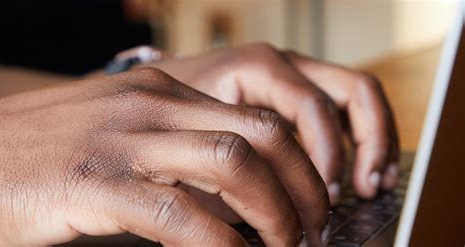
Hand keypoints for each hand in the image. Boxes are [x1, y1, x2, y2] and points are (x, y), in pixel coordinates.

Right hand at [0, 69, 327, 245]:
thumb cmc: (50, 151)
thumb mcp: (122, 132)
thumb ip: (174, 149)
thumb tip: (230, 191)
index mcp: (161, 91)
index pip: (255, 118)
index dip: (297, 163)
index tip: (308, 200)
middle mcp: (151, 105)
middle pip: (259, 137)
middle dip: (301, 187)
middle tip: (313, 227)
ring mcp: (124, 139)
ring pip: (232, 165)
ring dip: (273, 214)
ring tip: (287, 246)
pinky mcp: (95, 182)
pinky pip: (179, 215)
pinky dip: (220, 245)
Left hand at [146, 43, 399, 203]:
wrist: (158, 93)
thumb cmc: (171, 119)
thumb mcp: (195, 144)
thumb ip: (232, 177)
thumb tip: (263, 226)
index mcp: (256, 69)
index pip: (311, 110)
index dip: (325, 159)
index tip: (320, 202)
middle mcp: (282, 64)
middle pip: (352, 92)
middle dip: (367, 145)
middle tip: (362, 191)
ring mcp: (293, 72)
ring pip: (358, 93)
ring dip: (376, 139)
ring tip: (373, 183)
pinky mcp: (297, 88)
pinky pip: (345, 104)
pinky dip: (361, 136)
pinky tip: (361, 168)